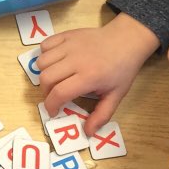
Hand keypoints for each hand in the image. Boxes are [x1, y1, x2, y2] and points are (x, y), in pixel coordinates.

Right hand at [36, 14, 159, 135]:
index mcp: (89, 76)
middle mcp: (76, 60)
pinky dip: (45, 54)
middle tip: (55, 95)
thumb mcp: (116, 95)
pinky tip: (56, 61)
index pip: (59, 93)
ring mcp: (70, 45)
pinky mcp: (67, 35)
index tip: (53, 111)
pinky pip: (45, 45)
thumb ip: (102, 115)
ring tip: (55, 78)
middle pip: (46, 78)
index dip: (51, 105)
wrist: (127, 40)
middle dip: (45, 91)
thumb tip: (87, 132)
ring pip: (42, 62)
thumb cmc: (122, 69)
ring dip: (44, 73)